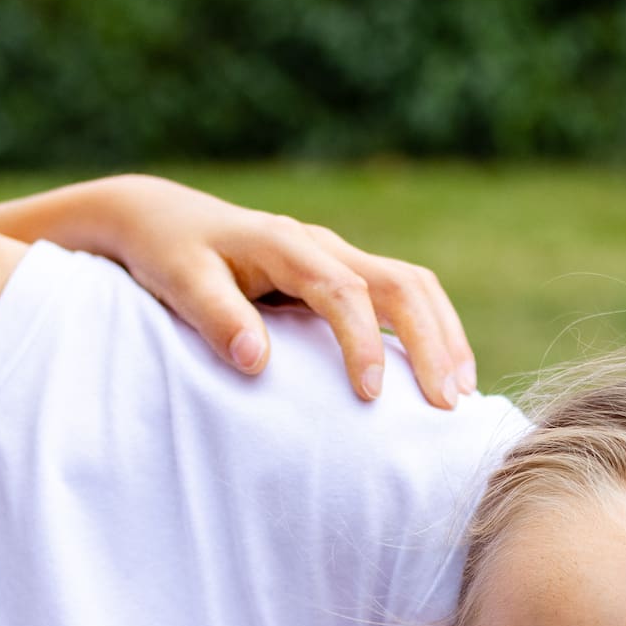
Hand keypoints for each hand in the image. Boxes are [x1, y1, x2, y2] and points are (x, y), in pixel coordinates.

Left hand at [55, 174, 475, 406]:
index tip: (371, 396)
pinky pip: (404, 296)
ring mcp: (339, 257)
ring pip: (414, 286)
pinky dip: (432, 333)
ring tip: (461, 394)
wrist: (165, 220)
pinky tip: (443, 374)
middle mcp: (322, 245)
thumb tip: (256, 359)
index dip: (363, 342)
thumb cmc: (168, 255)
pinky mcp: (345, 275)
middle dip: (430, 343)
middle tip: (447, 405)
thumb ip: (215, 316)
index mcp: (284, 244)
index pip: (343, 291)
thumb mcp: (178, 281)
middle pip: (400, 284)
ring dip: (444, 337)